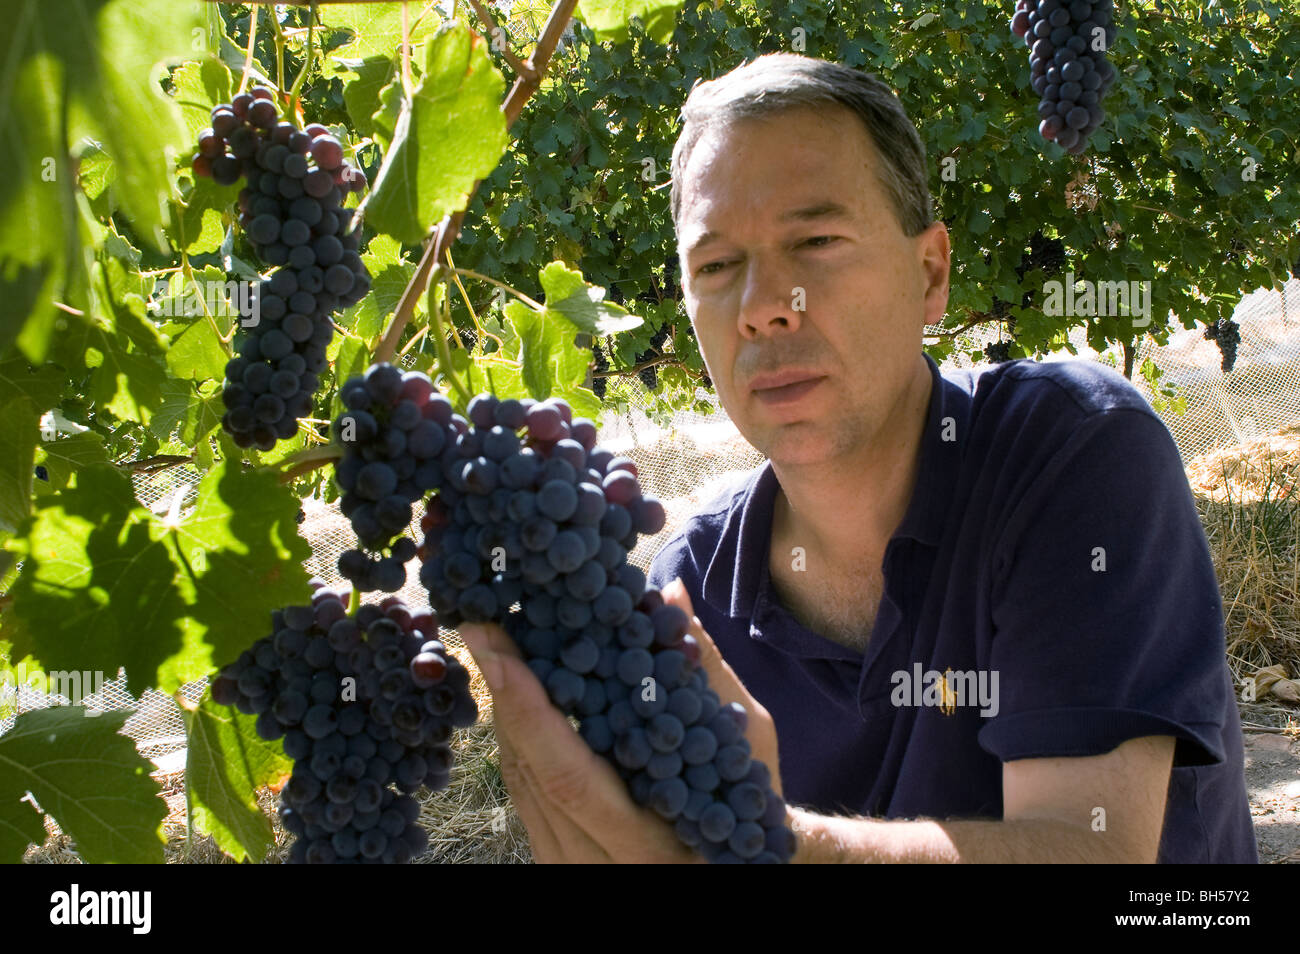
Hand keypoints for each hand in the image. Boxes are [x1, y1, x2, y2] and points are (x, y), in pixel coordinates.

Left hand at [458, 576, 782, 861]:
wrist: (736, 866)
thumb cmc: (749, 803)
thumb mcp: (744, 737)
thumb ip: (704, 672)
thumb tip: (669, 593)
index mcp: (645, 839)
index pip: (568, 775)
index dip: (529, 712)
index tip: (498, 653)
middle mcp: (598, 860)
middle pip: (530, 771)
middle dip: (505, 694)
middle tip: (485, 627)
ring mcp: (570, 864)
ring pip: (519, 780)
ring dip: (506, 711)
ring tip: (496, 645)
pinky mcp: (557, 855)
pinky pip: (525, 791)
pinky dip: (520, 737)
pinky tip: (514, 692)